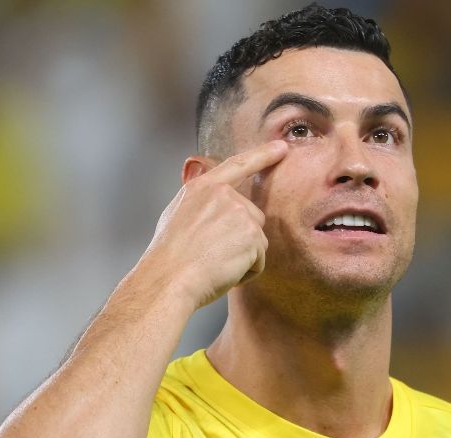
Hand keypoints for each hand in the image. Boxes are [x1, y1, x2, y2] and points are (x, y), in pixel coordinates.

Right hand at [137, 140, 287, 311]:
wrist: (168, 278)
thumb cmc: (168, 256)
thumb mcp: (177, 213)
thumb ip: (201, 201)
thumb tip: (209, 199)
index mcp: (203, 187)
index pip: (238, 164)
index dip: (263, 154)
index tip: (282, 147)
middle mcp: (224, 195)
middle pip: (252, 217)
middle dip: (240, 239)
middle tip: (211, 253)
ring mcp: (241, 213)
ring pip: (256, 241)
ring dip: (242, 257)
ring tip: (213, 263)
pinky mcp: (253, 235)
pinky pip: (258, 261)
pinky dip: (245, 272)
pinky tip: (223, 272)